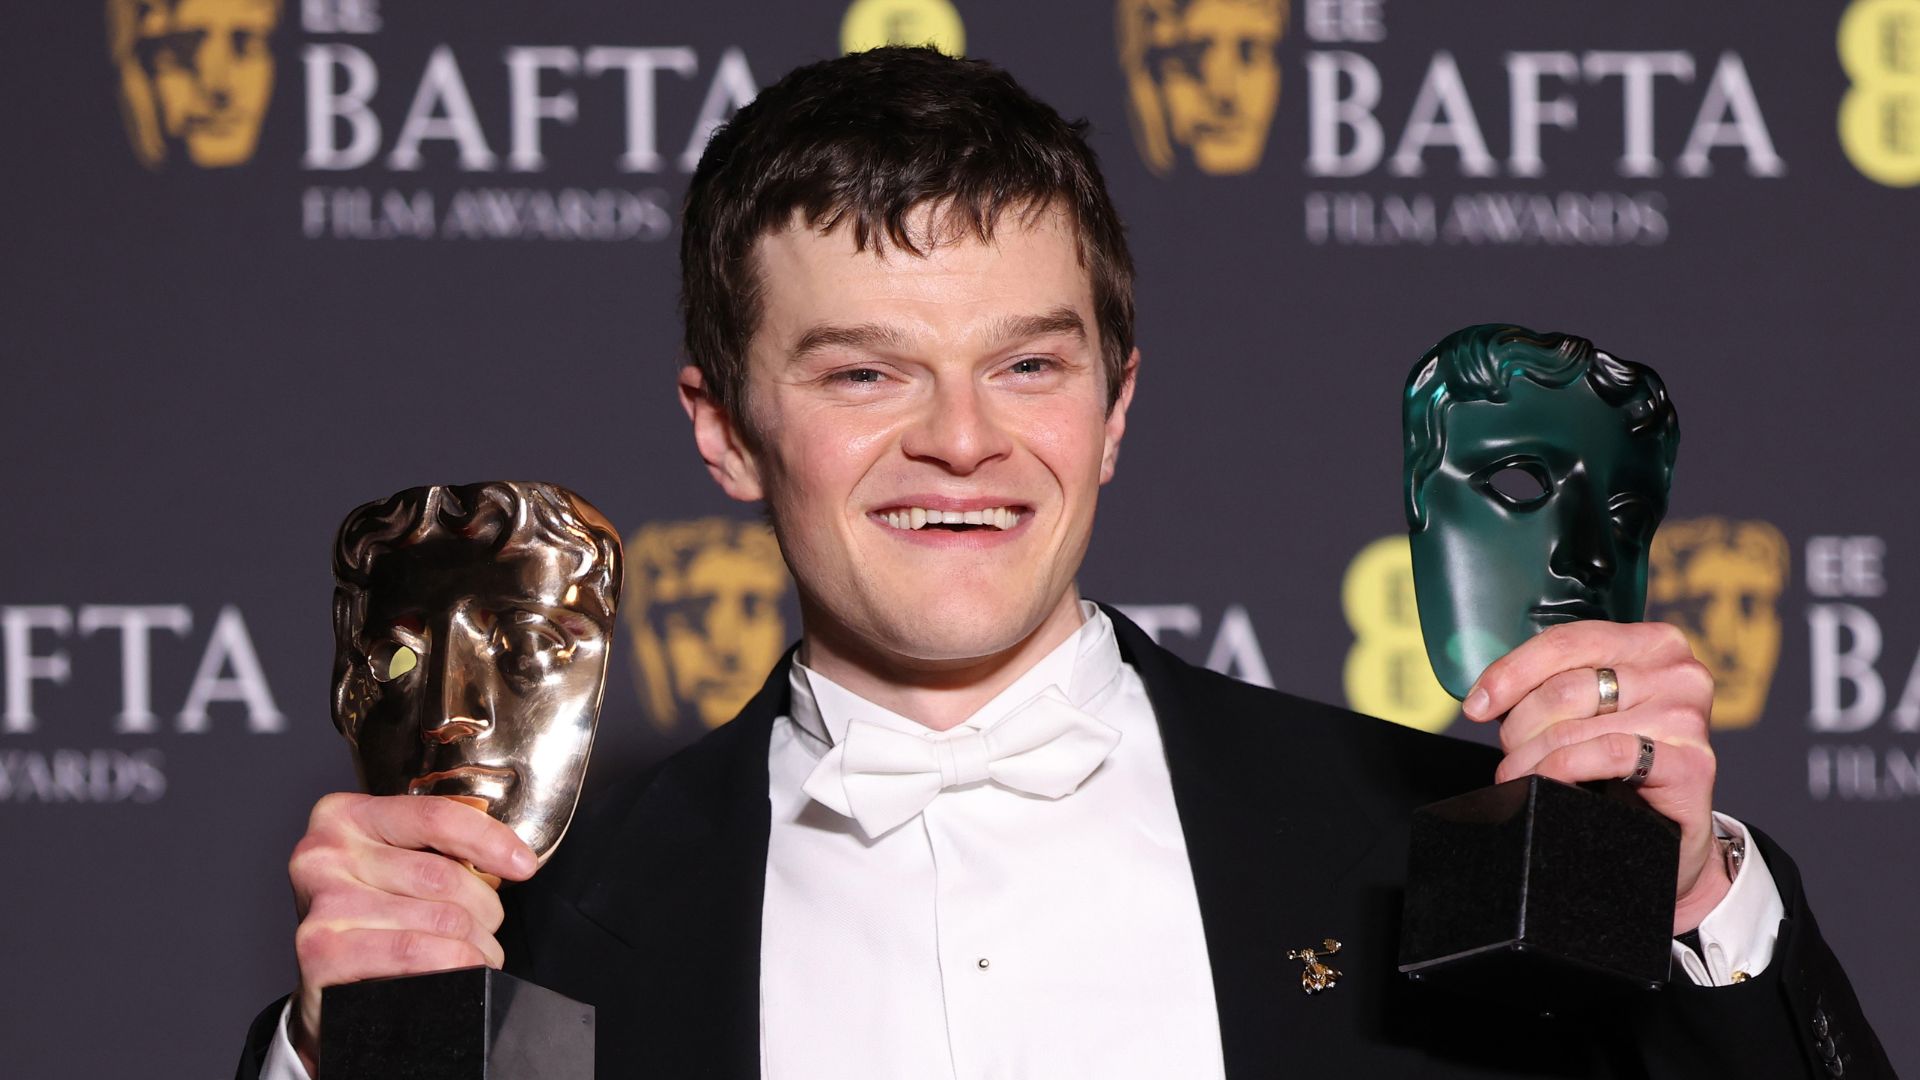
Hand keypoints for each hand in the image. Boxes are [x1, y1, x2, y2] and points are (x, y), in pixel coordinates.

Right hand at [286, 793, 537, 1073]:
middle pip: (442, 875)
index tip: (523, 865)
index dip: (490, 840)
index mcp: (346, 816)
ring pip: (439, 919)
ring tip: (477, 958)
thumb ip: (435, 849)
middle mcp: (324, 854)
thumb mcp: (392, 868)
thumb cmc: (369, 921)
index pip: (435, 816)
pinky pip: (413, 952)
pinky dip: (452, 968)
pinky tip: (458, 975)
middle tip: (489, 931)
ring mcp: (320, 904)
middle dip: (486, 910)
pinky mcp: (321, 953)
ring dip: (476, 947)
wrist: (321, 992)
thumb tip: (510, 858)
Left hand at [1463, 621, 1730, 934]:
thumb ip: (1556, 685)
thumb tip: (1484, 696)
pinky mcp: (1691, 763)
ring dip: (1530, 758)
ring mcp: (1687, 716)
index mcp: (1651, 642)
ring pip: (1575, 726)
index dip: (1511, 673)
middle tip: (1509, 757)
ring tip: (1517, 777)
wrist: (1673, 835)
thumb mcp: (1594, 711)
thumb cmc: (1624, 765)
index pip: (1565, 642)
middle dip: (1519, 727)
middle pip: (1564, 688)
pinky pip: (1607, 754)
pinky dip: (1563, 769)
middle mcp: (1677, 671)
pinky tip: (1546, 783)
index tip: (1476, 706)